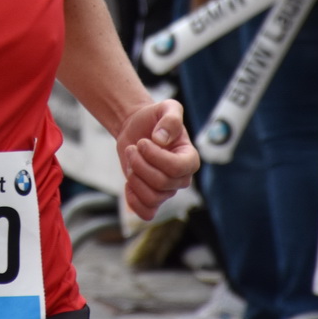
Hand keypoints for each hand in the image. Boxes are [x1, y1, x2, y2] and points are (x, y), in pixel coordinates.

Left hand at [116, 99, 198, 220]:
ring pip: (152, 197)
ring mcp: (167, 190)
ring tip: (130, 160)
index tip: (143, 141)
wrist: (136, 127)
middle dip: (139, 164)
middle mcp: (181, 177)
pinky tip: (128, 183)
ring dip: (134, 177)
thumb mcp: (166, 106)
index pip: (178, 168)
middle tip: (132, 148)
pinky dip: (134, 202)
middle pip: (161, 183)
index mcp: (189, 158)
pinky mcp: (152, 197)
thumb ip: (171, 118)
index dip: (156, 157)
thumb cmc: (154, 117)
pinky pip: (147, 212)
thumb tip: (161, 139)